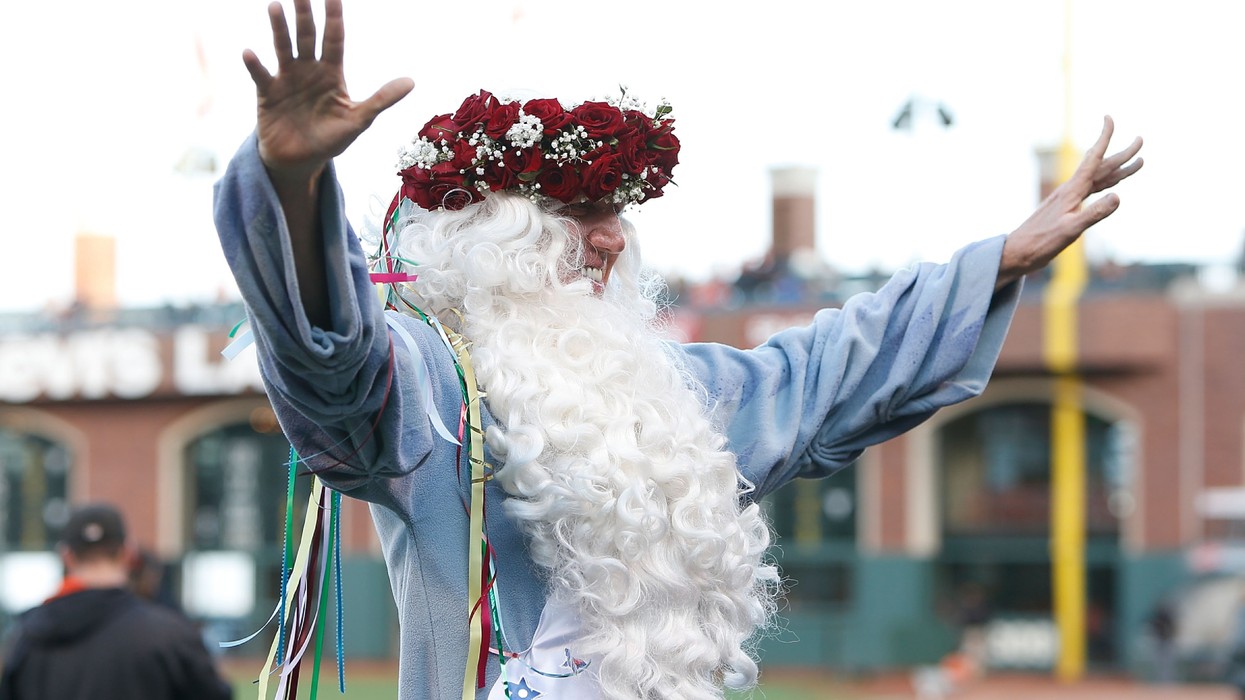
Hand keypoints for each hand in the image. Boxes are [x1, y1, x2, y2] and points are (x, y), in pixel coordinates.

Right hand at [242, 0, 412, 185]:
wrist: (301, 161)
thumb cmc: (330, 139)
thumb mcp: (359, 120)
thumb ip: (381, 100)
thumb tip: (411, 82)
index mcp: (331, 73)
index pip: (334, 37)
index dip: (334, 16)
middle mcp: (307, 69)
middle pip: (307, 35)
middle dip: (305, 13)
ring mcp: (286, 79)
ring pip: (283, 48)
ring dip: (279, 29)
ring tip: (275, 6)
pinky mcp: (268, 94)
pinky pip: (261, 76)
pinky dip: (255, 65)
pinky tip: (249, 52)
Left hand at [997, 116, 1143, 287]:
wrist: (1018, 253)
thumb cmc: (1041, 243)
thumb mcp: (1071, 230)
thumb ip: (1094, 214)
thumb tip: (1118, 196)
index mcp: (1072, 191)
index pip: (1093, 159)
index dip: (1103, 138)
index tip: (1109, 118)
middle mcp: (1071, 191)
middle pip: (1101, 167)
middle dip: (1122, 154)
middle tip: (1140, 140)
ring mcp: (1068, 200)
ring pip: (1099, 179)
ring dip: (1118, 169)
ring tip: (1138, 162)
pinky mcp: (1066, 210)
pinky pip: (1091, 191)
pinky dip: (1105, 184)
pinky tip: (1110, 187)